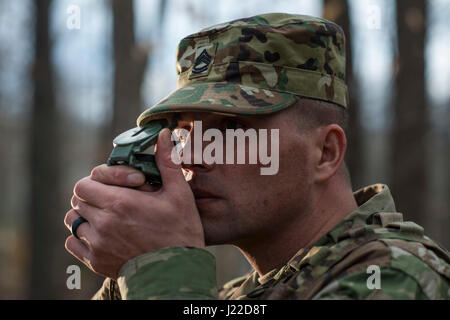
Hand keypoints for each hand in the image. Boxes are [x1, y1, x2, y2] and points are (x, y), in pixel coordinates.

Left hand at [64, 128, 203, 279]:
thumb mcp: (179, 195)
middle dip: (94, 194)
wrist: (178, 272)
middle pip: (78, 198)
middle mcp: (103, 223)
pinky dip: (81, 235)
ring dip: (86, 213)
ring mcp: (97, 244)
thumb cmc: (181, 232)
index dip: (100, 179)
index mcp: (121, 203)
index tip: (120, 185)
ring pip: (73, 220)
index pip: (86, 183)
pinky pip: (72, 242)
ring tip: (107, 215)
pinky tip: (102, 234)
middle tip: (114, 197)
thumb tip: (163, 134)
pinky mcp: (96, 261)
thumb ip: (167, 162)